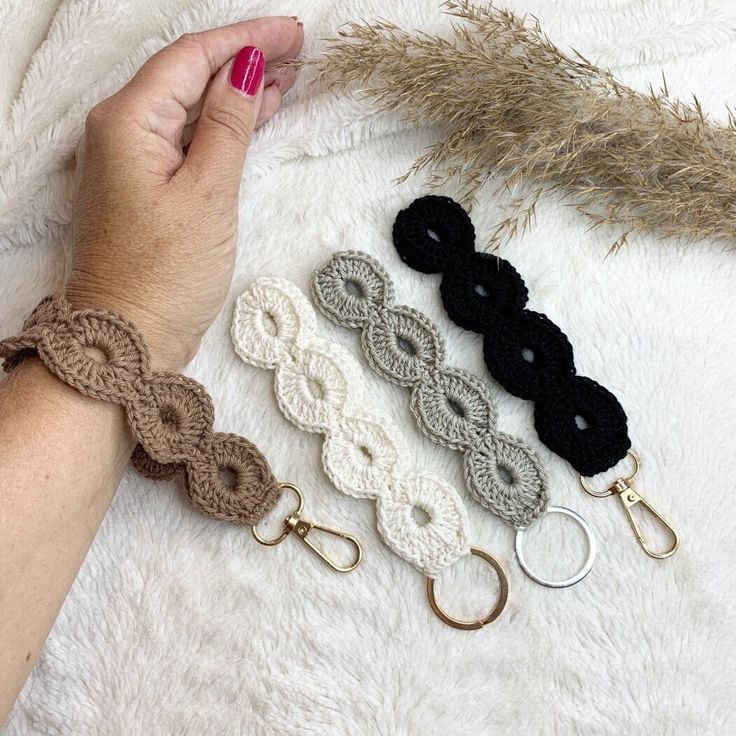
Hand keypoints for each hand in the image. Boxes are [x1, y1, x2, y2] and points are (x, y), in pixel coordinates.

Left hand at [66, 17, 302, 370]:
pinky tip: (253, 114)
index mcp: (128, 122)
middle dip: (244, 59)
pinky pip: (187, 138)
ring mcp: (131, 159)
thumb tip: (244, 69)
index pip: (192, 58)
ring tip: (286, 77)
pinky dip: (222, 125)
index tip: (292, 32)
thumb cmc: (164, 275)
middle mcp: (121, 131)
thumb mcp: (208, 194)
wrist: (128, 337)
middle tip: (297, 50)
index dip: (245, 39)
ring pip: (191, 106)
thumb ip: (227, 126)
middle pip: (189, 76)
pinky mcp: (146, 186)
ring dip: (237, 90)